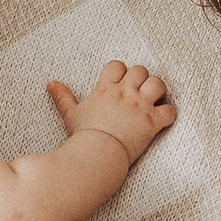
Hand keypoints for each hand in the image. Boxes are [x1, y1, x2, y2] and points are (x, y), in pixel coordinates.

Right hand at [46, 61, 173, 165]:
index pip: (117, 65)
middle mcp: (125, 93)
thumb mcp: (70, 113)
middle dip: (141, 79)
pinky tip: (162, 120)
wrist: (96, 155)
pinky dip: (169, 114)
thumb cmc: (83, 136)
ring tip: (153, 101)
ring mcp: (140, 106)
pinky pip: (169, 110)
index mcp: (106, 89)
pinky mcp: (152, 121)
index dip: (121, 72)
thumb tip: (51, 83)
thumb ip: (63, 96)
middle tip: (138, 93)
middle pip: (140, 70)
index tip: (121, 83)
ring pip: (158, 84)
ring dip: (158, 91)